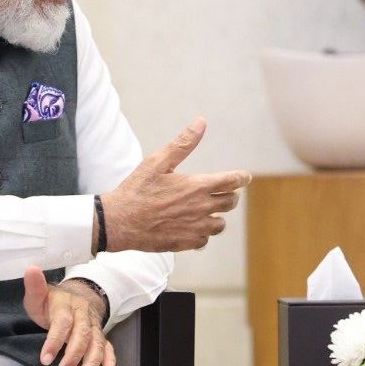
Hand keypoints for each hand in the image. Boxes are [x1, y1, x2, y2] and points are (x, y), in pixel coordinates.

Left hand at [22, 265, 113, 365]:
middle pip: (82, 335)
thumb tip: (30, 269)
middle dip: (74, 355)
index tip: (45, 359)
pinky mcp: (100, 335)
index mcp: (67, 305)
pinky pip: (108, 348)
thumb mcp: (39, 295)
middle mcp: (83, 315)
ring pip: (96, 343)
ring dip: (91, 363)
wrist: (78, 296)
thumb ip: (35, 286)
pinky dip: (109, 361)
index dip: (54, 341)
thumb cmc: (53, 301)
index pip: (62, 323)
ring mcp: (94, 326)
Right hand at [99, 117, 251, 253]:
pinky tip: (193, 227)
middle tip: (225, 192)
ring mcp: (195, 227)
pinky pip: (204, 240)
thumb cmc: (137, 189)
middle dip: (230, 195)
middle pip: (230, 202)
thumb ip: (183, 143)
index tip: (245, 177)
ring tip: (208, 210)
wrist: (119, 221)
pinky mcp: (186, 243)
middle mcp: (201, 208)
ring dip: (217, 216)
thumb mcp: (158, 161)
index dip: (242, 178)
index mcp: (198, 186)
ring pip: (220, 224)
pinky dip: (202, 233)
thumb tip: (201, 122)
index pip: (232, 181)